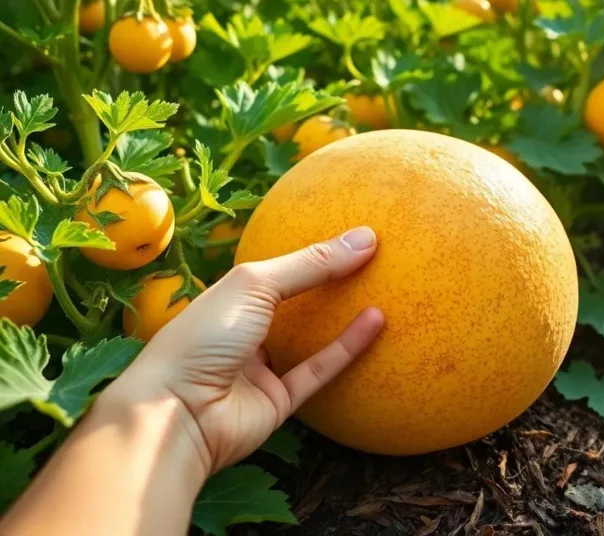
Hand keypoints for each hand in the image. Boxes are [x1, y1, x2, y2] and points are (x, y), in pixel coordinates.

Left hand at [101, 226, 383, 475]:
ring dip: (343, 314)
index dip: (312, 249)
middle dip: (331, 280)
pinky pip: (319, 371)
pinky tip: (376, 321)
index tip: (353, 233)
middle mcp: (248, 327)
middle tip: (374, 257)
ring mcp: (262, 365)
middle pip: (296, 300)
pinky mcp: (278, 401)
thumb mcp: (256, 284)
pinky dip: (347, 347)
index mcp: (233, 295)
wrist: (175, 414)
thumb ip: (310, 264)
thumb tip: (365, 237)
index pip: (278, 266)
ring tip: (383, 287)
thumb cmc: (204, 335)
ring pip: (310, 337)